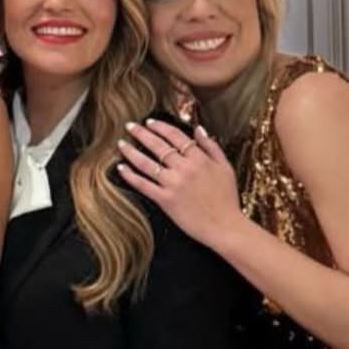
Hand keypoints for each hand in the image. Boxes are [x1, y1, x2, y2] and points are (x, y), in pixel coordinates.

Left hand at [117, 119, 242, 248]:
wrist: (225, 226)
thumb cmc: (227, 199)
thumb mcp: (225, 168)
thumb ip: (211, 147)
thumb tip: (199, 129)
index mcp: (199, 159)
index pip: (175, 136)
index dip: (160, 127)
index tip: (149, 122)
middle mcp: (184, 168)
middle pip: (158, 146)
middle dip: (141, 133)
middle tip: (129, 126)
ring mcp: (173, 184)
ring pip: (147, 163)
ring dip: (131, 152)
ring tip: (121, 144)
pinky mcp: (165, 200)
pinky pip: (143, 184)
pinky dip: (130, 175)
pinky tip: (121, 168)